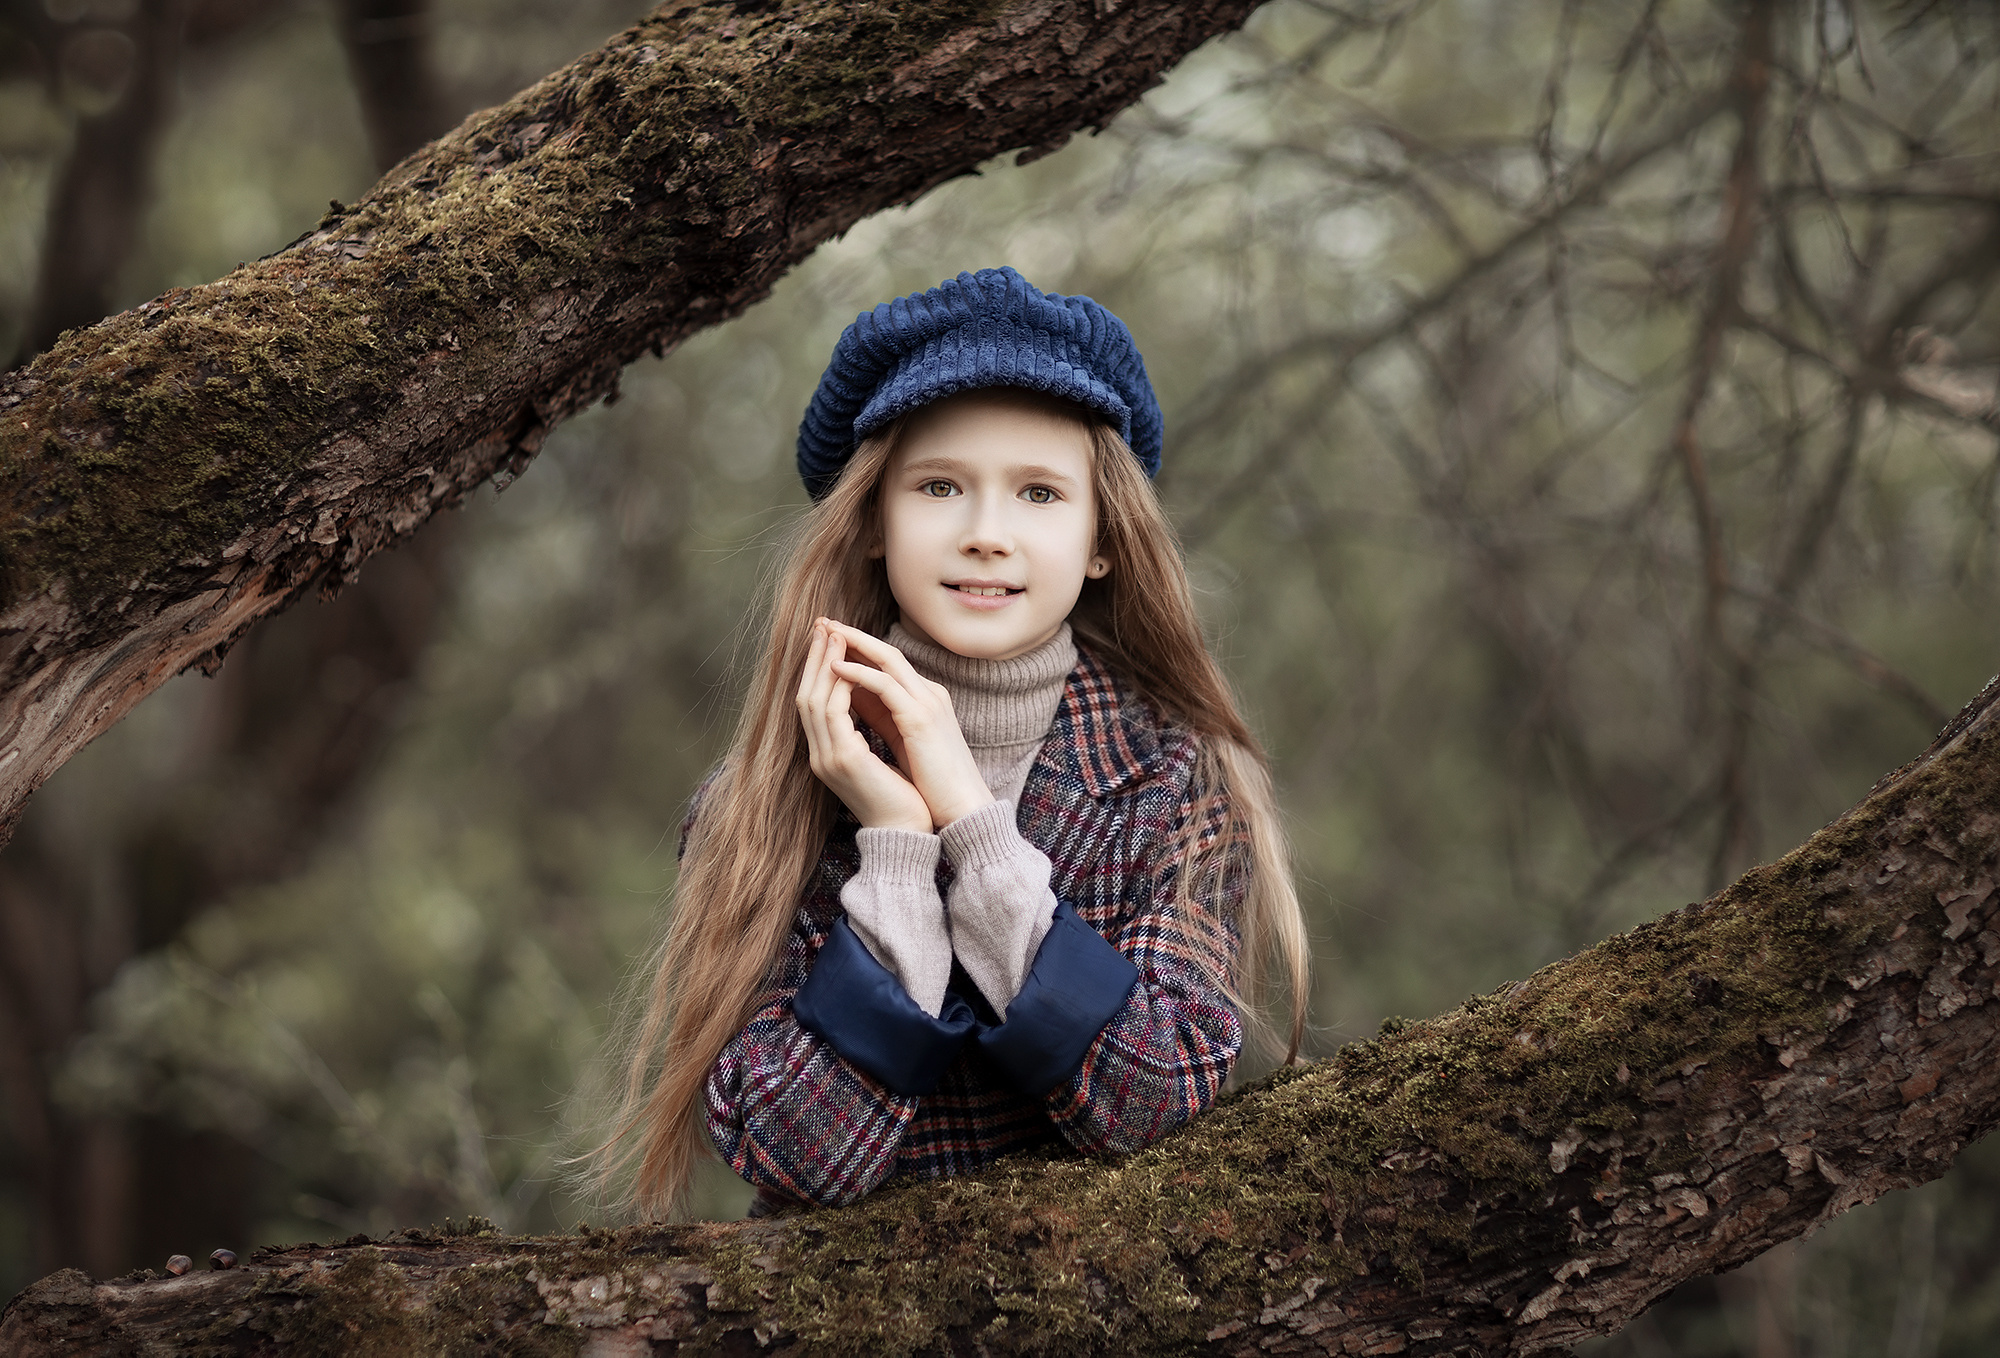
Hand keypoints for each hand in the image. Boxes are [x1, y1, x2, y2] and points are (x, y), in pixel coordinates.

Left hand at [819, 620, 995, 829]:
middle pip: (886, 652)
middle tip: (821, 621)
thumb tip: (848, 697)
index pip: (887, 663)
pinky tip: (834, 667)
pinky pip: (885, 684)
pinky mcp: (921, 717)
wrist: (962, 809)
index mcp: (925, 699)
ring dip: (853, 643)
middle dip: (852, 635)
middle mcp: (929, 693)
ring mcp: (927, 702)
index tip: (827, 639)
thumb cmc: (932, 782)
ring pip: (887, 658)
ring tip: (825, 632)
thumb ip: (879, 714)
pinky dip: (858, 673)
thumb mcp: (901, 739)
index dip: (857, 648)